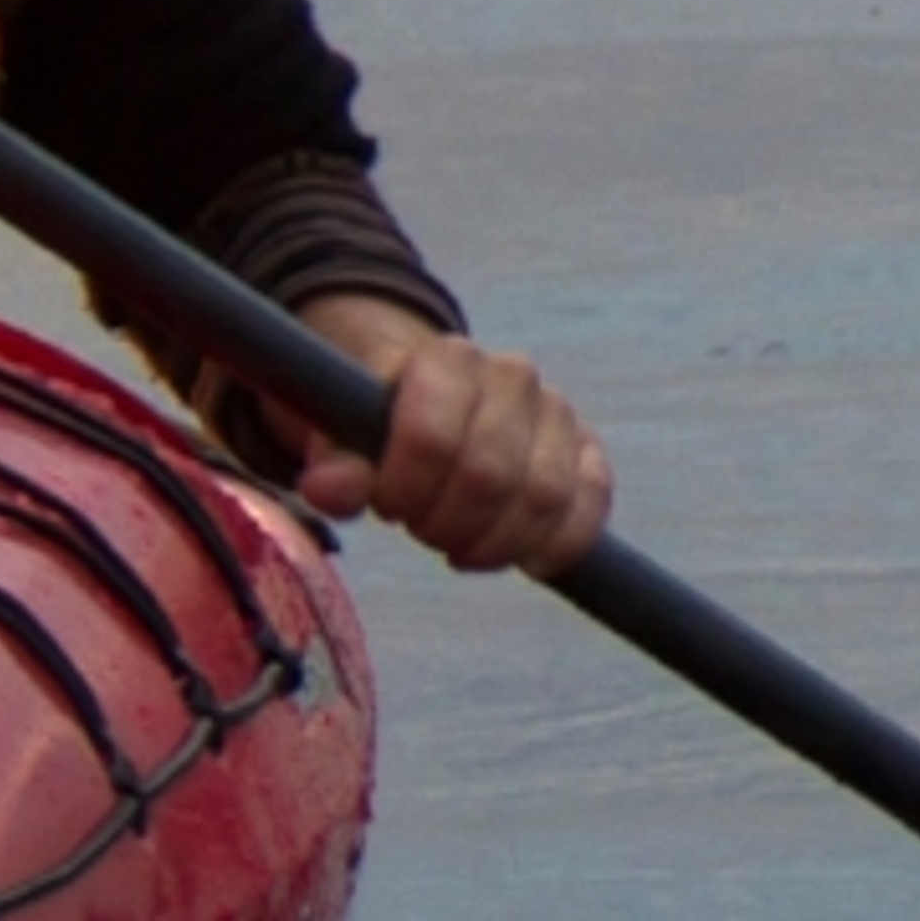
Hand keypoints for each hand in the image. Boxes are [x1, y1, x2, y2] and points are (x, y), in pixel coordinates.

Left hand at [282, 295, 613, 581]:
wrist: (431, 397)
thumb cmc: (382, 422)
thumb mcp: (342, 434)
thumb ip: (335, 462)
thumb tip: (327, 490)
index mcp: (447, 359)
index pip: (432, 436)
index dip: (406, 489)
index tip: (387, 507)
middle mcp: (511, 375)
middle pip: (489, 475)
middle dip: (447, 523)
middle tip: (422, 529)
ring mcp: (556, 412)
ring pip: (544, 495)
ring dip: (497, 542)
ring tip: (460, 545)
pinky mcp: (586, 450)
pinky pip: (592, 504)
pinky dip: (559, 543)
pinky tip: (526, 561)